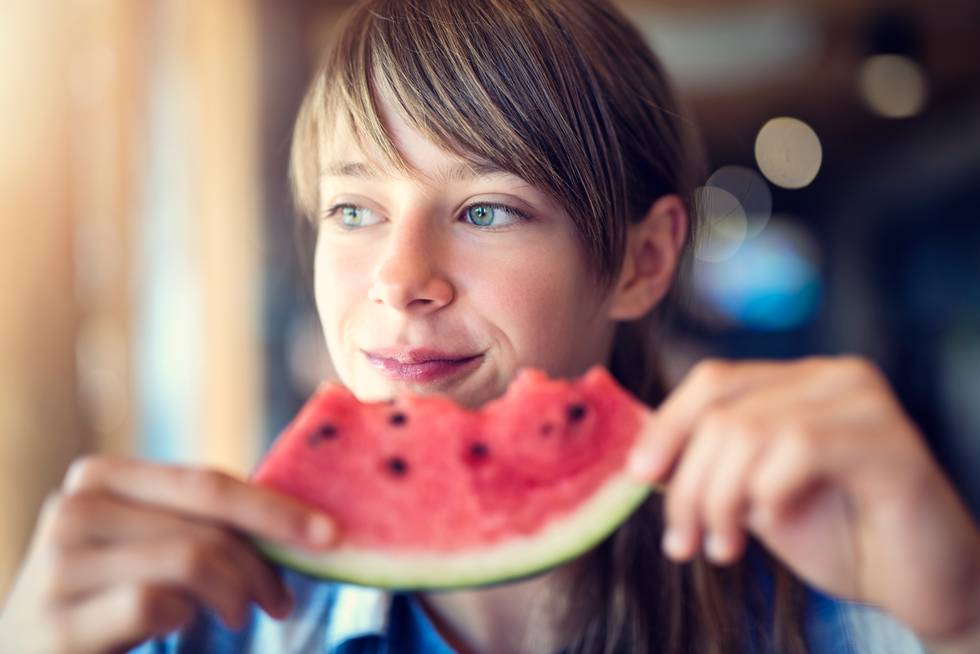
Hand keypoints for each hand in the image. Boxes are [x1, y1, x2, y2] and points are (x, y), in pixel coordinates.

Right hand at [0, 455, 336, 653]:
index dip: (275, 508)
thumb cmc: (107, 593)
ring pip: (190, 561)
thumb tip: (302, 519)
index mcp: (102, 475)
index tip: (331, 533)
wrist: (26, 653)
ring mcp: (57, 563)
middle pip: (206, 526)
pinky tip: (178, 624)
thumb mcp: (150, 542)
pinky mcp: (55, 620)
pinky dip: (184, 617)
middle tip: (281, 600)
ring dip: (235, 594)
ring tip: (239, 615)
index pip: (208, 482)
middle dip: (261, 564)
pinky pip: (155, 604)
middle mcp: (74, 507)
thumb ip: (201, 521)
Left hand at [628, 356, 979, 648]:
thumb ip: (709, 466)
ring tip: (722, 547)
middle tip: (682, 540)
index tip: (637, 476)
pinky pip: (799, 449)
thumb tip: (640, 455)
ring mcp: (865, 403)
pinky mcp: (891, 442)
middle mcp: (833, 377)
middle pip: (722, 412)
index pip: (712, 381)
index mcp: (798, 380)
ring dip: (719, 500)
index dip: (665, 426)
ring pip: (749, 432)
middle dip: (687, 484)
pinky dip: (769, 493)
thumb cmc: (838, 536)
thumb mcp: (753, 495)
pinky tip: (774, 523)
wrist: (920, 585)